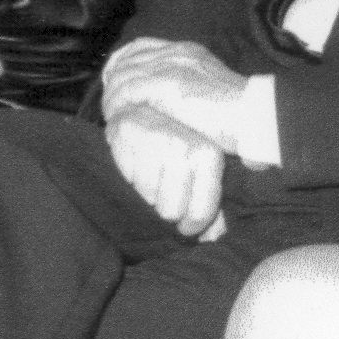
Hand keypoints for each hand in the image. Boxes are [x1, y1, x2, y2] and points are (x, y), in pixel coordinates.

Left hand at [99, 38, 252, 156]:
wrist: (252, 115)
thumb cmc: (239, 112)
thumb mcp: (209, 90)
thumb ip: (186, 88)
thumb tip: (170, 103)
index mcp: (187, 51)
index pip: (142, 47)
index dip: (123, 62)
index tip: (114, 80)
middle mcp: (174, 52)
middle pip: (127, 59)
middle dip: (113, 79)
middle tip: (108, 101)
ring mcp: (166, 66)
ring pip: (122, 76)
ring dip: (112, 96)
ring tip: (110, 114)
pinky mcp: (160, 84)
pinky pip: (125, 91)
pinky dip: (116, 105)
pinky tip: (114, 117)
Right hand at [104, 101, 226, 237]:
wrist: (153, 101)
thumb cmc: (186, 140)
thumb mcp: (205, 168)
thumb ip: (210, 201)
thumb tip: (214, 237)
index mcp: (207, 153)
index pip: (202, 206)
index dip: (194, 222)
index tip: (189, 229)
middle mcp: (180, 144)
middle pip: (170, 207)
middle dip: (168, 212)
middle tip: (168, 208)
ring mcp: (150, 137)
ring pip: (146, 193)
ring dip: (148, 194)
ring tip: (154, 185)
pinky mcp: (124, 130)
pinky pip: (126, 174)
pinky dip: (130, 176)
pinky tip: (138, 166)